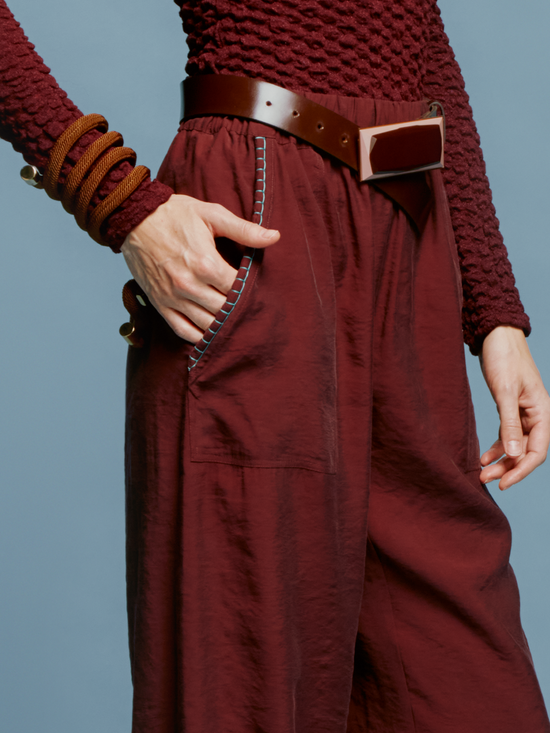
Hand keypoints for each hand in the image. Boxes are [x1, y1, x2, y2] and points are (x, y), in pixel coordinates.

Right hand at [120, 194, 279, 342]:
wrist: (133, 217)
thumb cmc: (174, 214)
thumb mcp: (211, 214)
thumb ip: (244, 229)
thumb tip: (274, 237)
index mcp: (205, 263)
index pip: (238, 289)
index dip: (251, 291)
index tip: (258, 288)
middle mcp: (189, 285)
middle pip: (224, 310)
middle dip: (240, 310)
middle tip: (252, 309)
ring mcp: (173, 297)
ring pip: (206, 325)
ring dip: (222, 327)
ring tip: (236, 324)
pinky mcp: (160, 304)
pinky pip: (182, 330)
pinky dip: (199, 337)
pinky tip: (211, 335)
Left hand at [479, 325, 549, 489]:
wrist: (496, 335)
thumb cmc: (504, 358)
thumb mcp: (505, 392)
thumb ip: (509, 423)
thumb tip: (513, 454)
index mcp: (543, 411)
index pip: (537, 451)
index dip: (521, 470)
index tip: (503, 484)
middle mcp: (537, 415)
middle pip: (525, 451)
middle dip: (507, 468)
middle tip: (484, 480)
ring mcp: (524, 412)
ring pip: (515, 445)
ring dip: (501, 461)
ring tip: (482, 474)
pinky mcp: (511, 408)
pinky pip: (507, 434)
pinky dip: (496, 447)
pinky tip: (484, 457)